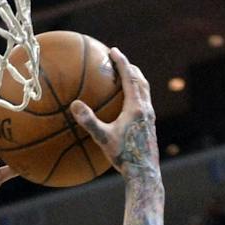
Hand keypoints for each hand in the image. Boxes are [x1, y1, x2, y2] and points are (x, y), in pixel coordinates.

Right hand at [69, 48, 155, 173]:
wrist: (144, 173)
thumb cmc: (124, 157)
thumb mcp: (103, 139)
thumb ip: (89, 121)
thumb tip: (74, 104)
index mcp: (136, 107)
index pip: (130, 76)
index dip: (121, 61)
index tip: (113, 51)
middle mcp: (146, 109)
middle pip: (140, 79)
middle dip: (130, 67)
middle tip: (119, 60)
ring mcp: (150, 118)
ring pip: (144, 90)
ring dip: (135, 79)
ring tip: (125, 77)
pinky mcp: (150, 126)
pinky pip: (144, 102)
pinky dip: (136, 94)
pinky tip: (127, 104)